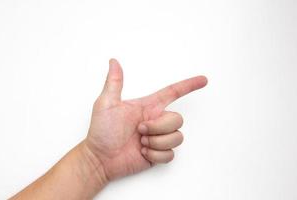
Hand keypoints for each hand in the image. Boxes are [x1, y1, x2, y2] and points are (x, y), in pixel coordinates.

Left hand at [85, 58, 207, 181]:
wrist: (100, 159)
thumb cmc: (101, 131)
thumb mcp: (106, 104)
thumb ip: (114, 82)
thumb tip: (113, 61)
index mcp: (148, 107)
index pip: (172, 92)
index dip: (188, 85)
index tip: (203, 80)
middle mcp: (156, 120)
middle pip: (177, 119)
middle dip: (159, 126)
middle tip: (140, 130)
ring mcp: (158, 137)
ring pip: (177, 137)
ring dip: (157, 142)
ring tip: (141, 143)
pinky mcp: (158, 153)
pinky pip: (170, 154)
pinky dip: (156, 155)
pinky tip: (143, 153)